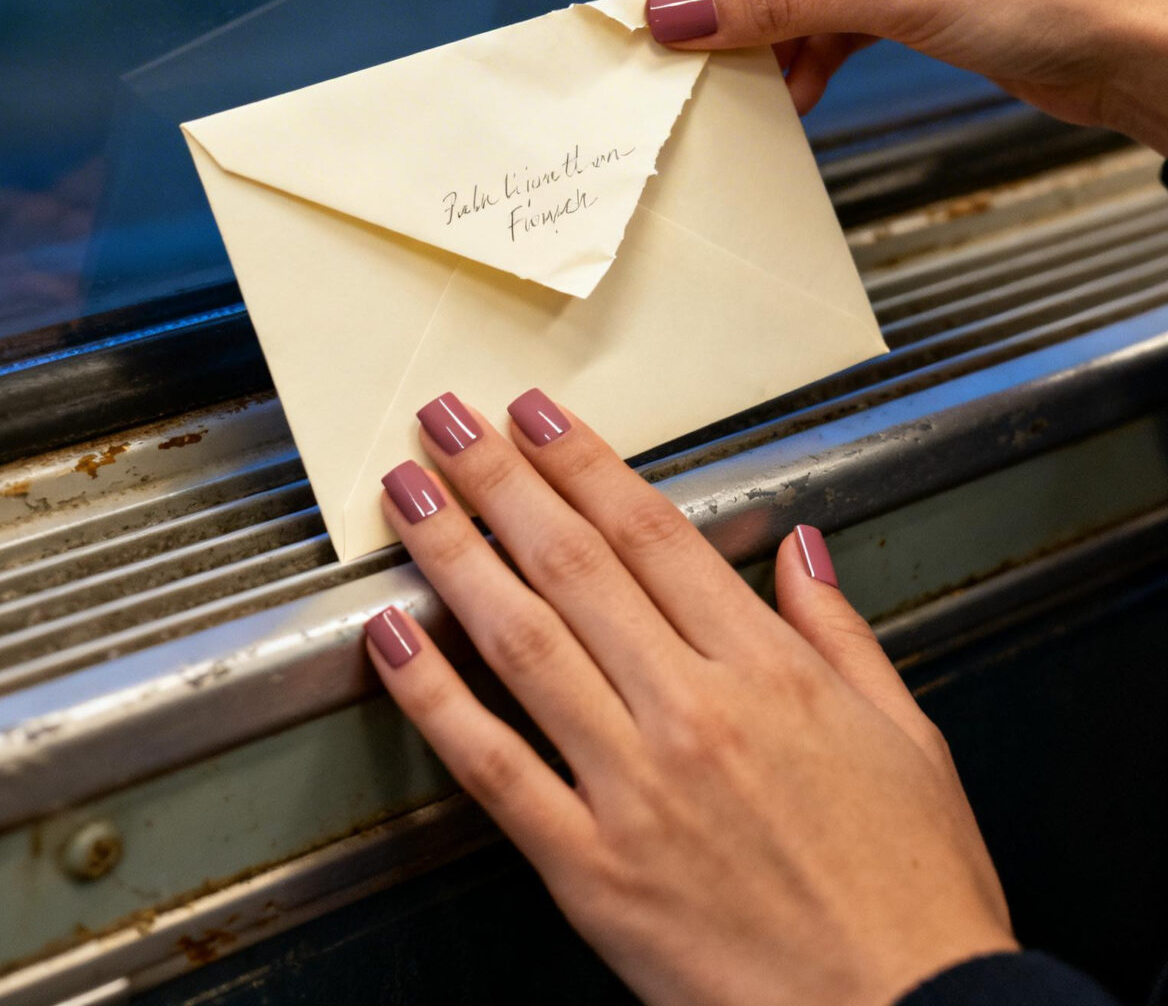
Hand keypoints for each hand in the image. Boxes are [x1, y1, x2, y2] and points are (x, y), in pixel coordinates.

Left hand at [365, 393, 1014, 1005]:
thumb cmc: (913, 893)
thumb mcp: (910, 737)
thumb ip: (842, 631)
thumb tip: (799, 550)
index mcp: (769, 671)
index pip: (651, 533)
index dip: (582, 462)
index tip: (535, 417)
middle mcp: (693, 713)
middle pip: (573, 564)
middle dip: (498, 479)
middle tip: (447, 419)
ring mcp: (634, 789)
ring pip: (523, 641)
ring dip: (455, 556)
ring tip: (409, 495)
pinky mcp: (592, 872)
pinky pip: (495, 768)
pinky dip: (435, 698)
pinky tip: (396, 640)